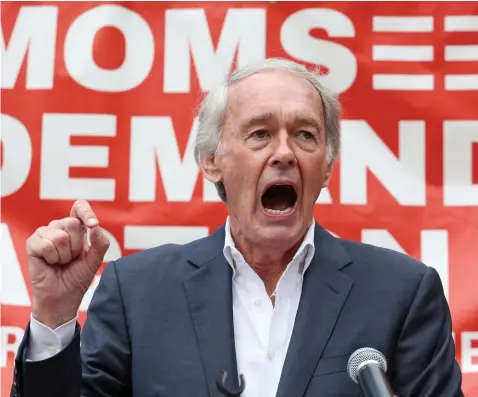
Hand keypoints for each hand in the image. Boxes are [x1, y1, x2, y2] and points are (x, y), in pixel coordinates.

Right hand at [27, 200, 109, 328]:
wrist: (63, 297)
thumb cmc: (78, 277)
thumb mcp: (95, 260)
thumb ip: (101, 242)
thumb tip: (95, 227)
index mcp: (76, 228)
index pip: (79, 207)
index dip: (86, 212)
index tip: (92, 224)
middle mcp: (60, 228)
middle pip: (72, 223)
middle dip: (76, 246)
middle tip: (72, 258)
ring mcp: (45, 234)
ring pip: (60, 235)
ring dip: (64, 255)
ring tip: (61, 262)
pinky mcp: (33, 243)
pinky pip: (46, 244)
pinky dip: (52, 258)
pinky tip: (50, 263)